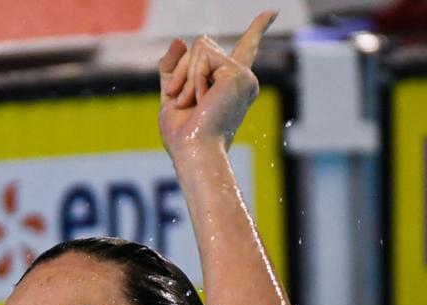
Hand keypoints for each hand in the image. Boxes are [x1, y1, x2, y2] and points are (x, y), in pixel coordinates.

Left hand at [158, 11, 275, 154]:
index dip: (258, 29)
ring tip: (193, 102)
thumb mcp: (172, 95)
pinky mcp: (238, 74)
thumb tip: (179, 40)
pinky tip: (201, 100)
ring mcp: (243, 74)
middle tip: (184, 100)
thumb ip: (173, 67)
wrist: (193, 149)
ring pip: (201, 46)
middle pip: (202, 45)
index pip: (245, 49)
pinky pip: (202, 58)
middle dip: (182, 70)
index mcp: (230, 83)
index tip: (272, 13)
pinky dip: (192, 79)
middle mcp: (242, 77)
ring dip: (186, 76)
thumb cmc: (183, 133)